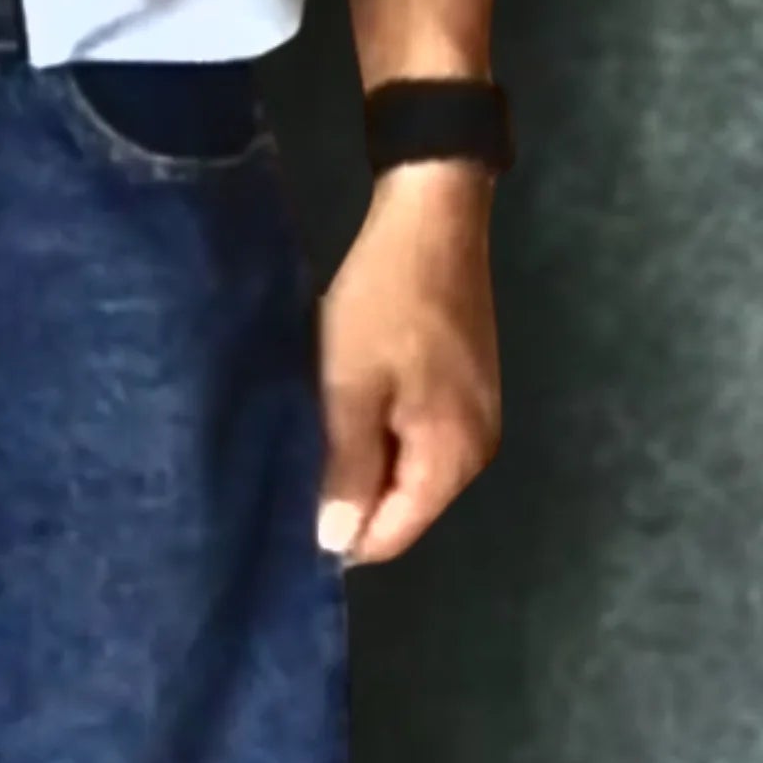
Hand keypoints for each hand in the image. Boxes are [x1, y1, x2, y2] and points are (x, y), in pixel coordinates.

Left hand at [313, 160, 500, 566]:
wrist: (431, 219)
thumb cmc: (386, 304)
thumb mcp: (350, 388)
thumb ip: (345, 469)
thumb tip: (335, 543)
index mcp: (452, 459)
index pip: (392, 535)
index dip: (339, 533)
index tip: (286, 509)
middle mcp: (475, 451)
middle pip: (403, 505)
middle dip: (349, 496)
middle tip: (292, 465)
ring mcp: (475, 418)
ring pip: (406, 469)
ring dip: (362, 460)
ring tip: (314, 432)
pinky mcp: (465, 389)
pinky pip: (415, 436)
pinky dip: (379, 430)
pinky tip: (346, 404)